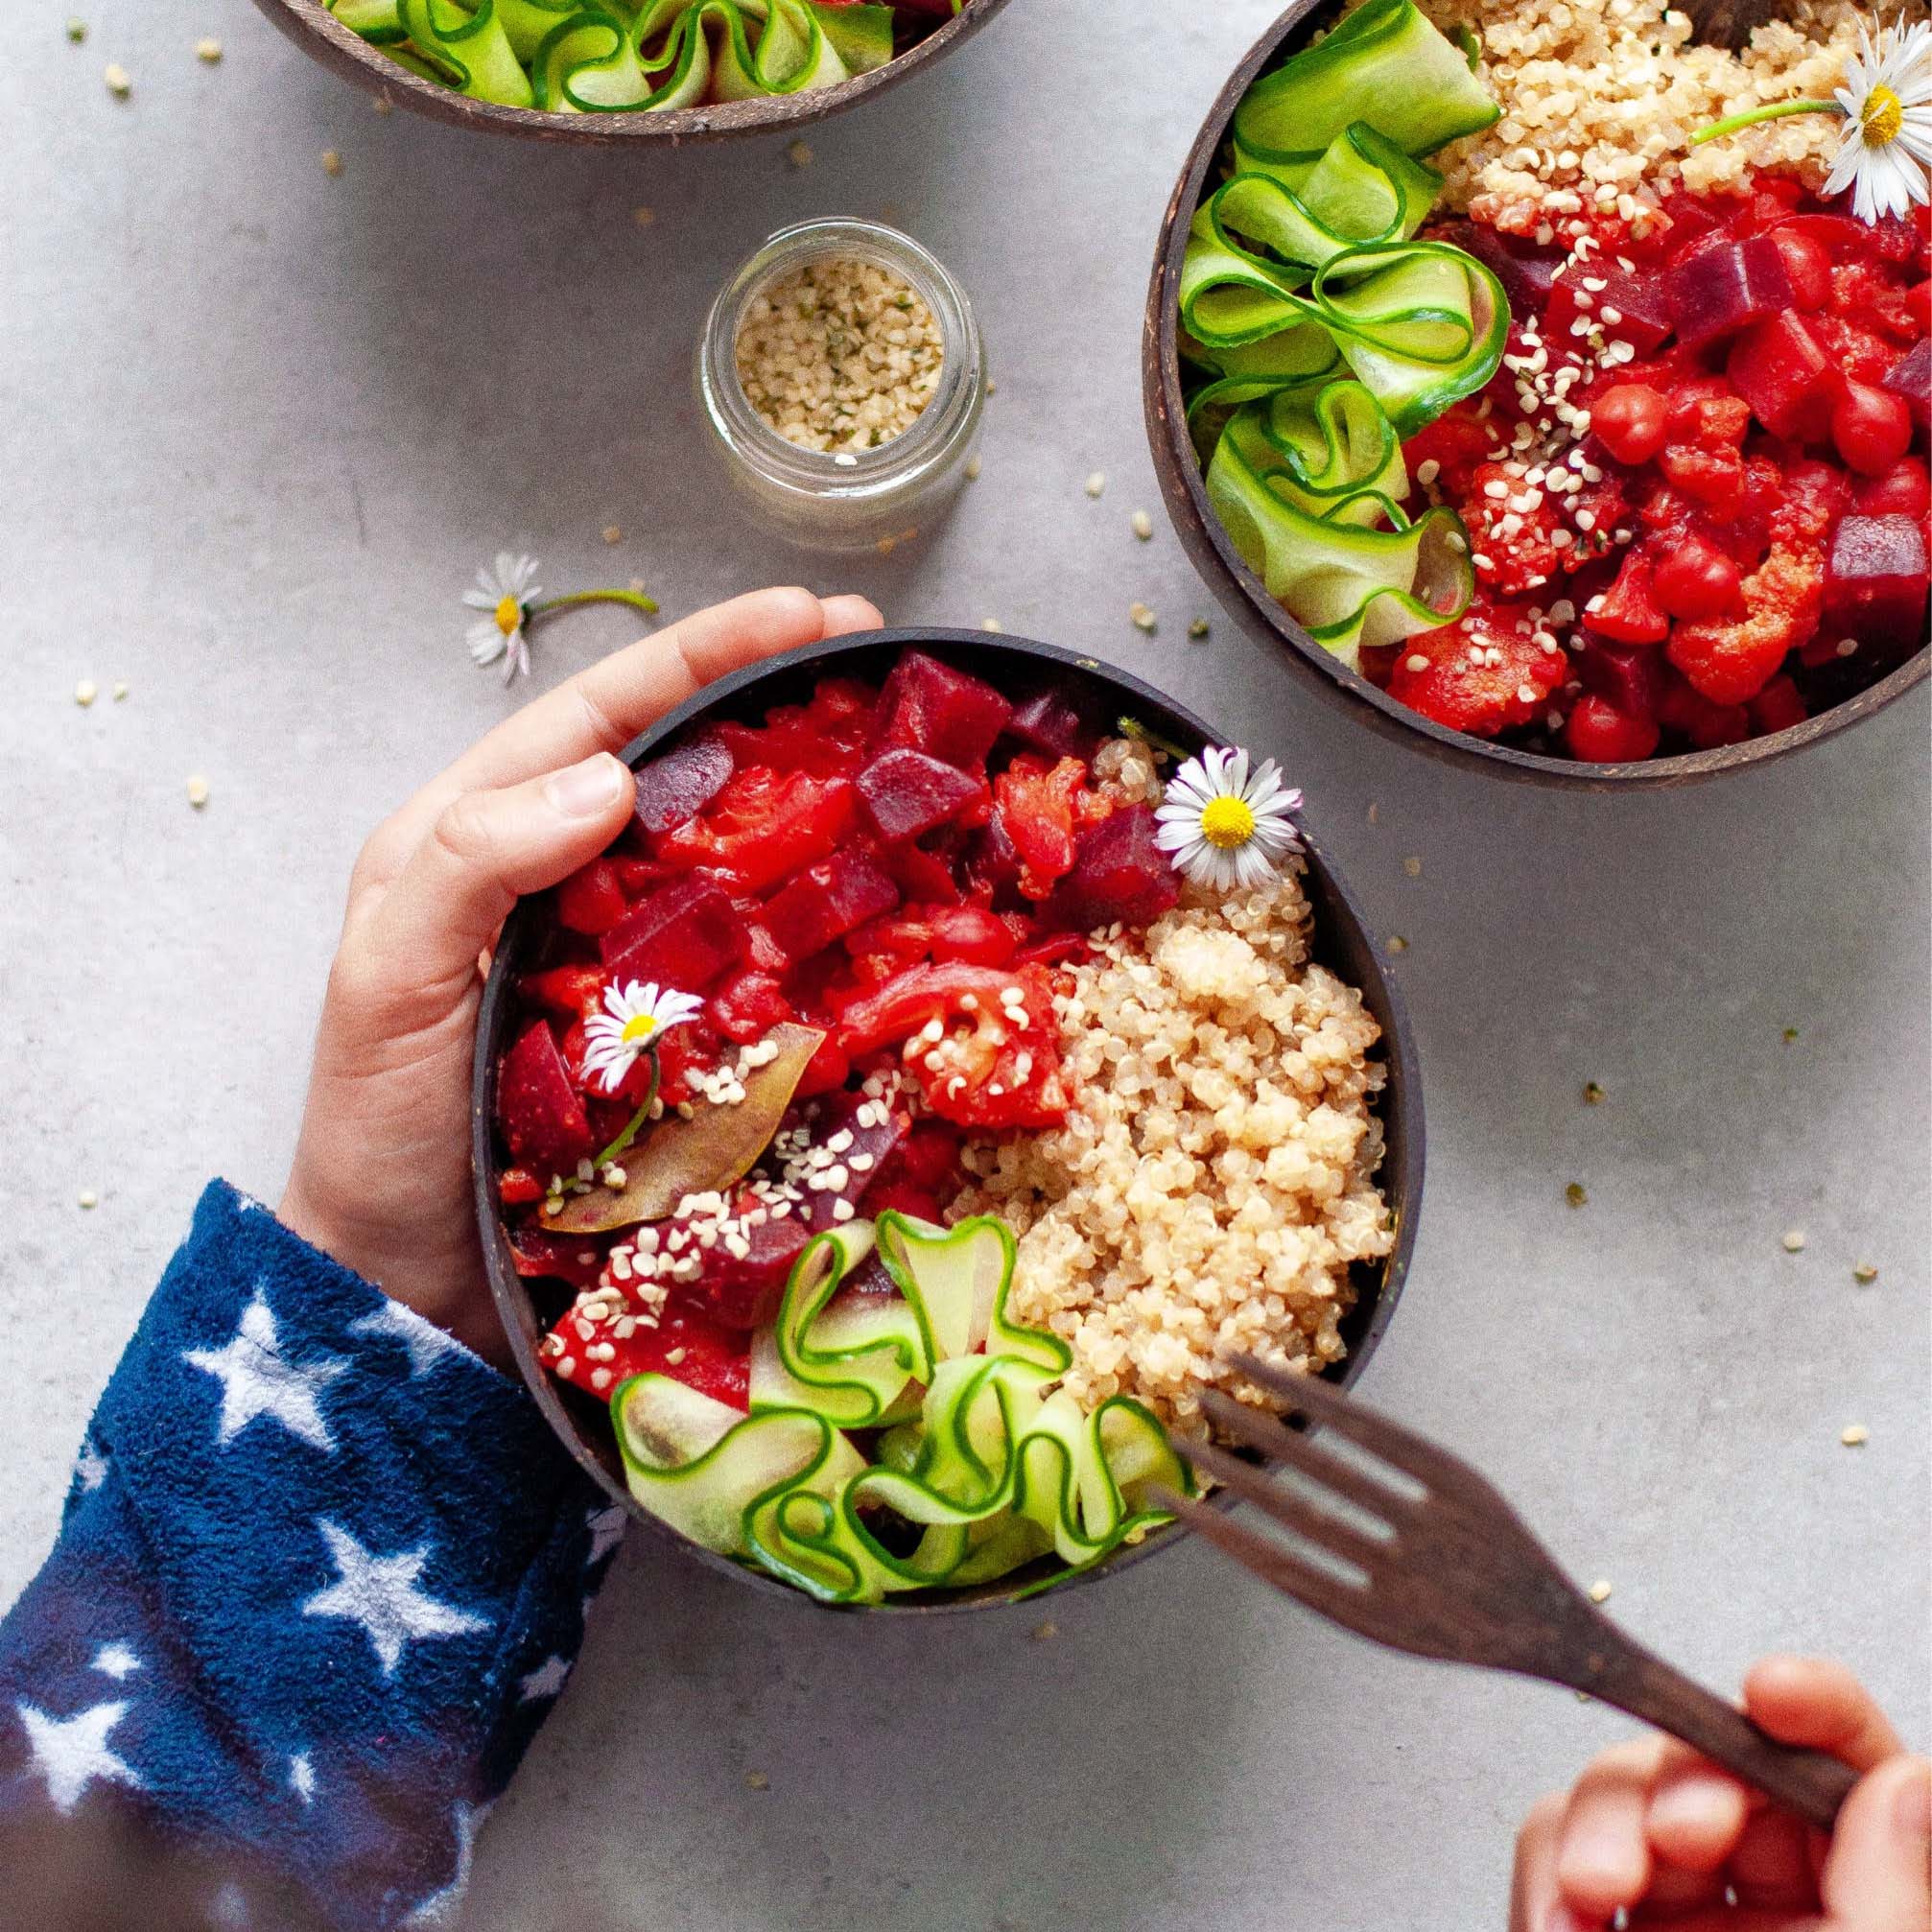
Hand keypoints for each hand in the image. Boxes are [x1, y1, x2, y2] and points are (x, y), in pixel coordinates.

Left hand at [279, 587, 882, 1364]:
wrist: (404, 1294)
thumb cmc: (377, 1139)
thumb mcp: (384, 984)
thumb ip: (470, 867)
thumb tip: (607, 779)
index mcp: (476, 838)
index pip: (601, 717)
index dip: (705, 657)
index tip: (808, 617)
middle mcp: (557, 882)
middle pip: (676, 766)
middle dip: (773, 705)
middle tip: (878, 665)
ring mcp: (620, 961)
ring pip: (722, 854)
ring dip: (805, 804)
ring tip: (897, 764)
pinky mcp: (667, 1036)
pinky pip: (745, 956)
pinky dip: (806, 921)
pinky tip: (871, 907)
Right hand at [1510, 1657, 1930, 1931]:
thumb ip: (1890, 1902)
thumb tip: (1906, 1787)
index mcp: (1862, 1909)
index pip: (1847, 1772)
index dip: (1816, 1711)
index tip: (1775, 1690)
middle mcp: (1774, 1906)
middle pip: (1710, 1765)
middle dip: (1672, 1784)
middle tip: (1675, 1835)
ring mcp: (1680, 1915)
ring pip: (1617, 1792)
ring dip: (1591, 1831)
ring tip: (1593, 1893)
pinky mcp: (1591, 1925)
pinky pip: (1551, 1849)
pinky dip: (1541, 1875)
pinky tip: (1557, 1921)